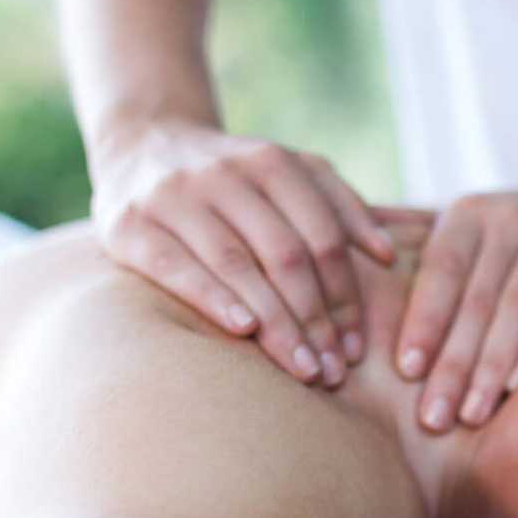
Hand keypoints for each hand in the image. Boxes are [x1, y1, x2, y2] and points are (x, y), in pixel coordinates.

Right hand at [91, 120, 398, 385]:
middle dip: (315, 320)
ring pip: (237, 265)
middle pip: (285, 255)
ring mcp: (173, 195)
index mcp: (271, 163)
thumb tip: (388, 253)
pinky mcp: (128, 223)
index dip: (345, 296)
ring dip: (276, 323)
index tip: (355, 348)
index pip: (322, 238)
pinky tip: (243, 330)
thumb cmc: (235, 178)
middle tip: (332, 373)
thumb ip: (340, 207)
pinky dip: (212, 297)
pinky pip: (175, 265)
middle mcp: (223, 173)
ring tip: (302, 369)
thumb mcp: (290, 174)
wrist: (142, 144)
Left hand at [392, 188, 517, 431]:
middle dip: (454, 362)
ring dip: (493, 367)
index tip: (406, 371)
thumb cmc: (511, 237)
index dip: (424, 319)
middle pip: (479, 297)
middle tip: (432, 418)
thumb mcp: (467, 229)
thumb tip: (346, 254)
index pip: (441, 268)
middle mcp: (512, 215)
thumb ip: (411, 242)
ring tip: (470, 415)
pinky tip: (516, 389)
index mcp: (469, 213)